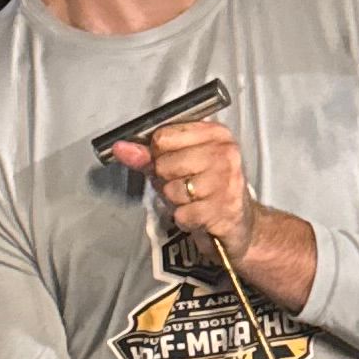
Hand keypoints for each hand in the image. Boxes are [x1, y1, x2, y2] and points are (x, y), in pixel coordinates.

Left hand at [109, 118, 318, 313]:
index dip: (159, 155)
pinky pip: (183, 213)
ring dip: (176, 202)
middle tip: (185, 187)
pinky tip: (199, 215)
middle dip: (166, 181)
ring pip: (172, 189)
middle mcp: (225, 152)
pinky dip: (185, 219)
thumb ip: (148, 156)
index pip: (163, 136)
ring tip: (193, 201)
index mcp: (215, 133)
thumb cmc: (207, 191)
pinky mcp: (225, 209)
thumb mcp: (178, 167)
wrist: (239, 225)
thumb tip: (119, 148)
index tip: (174, 164)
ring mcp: (227, 181)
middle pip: (165, 163)